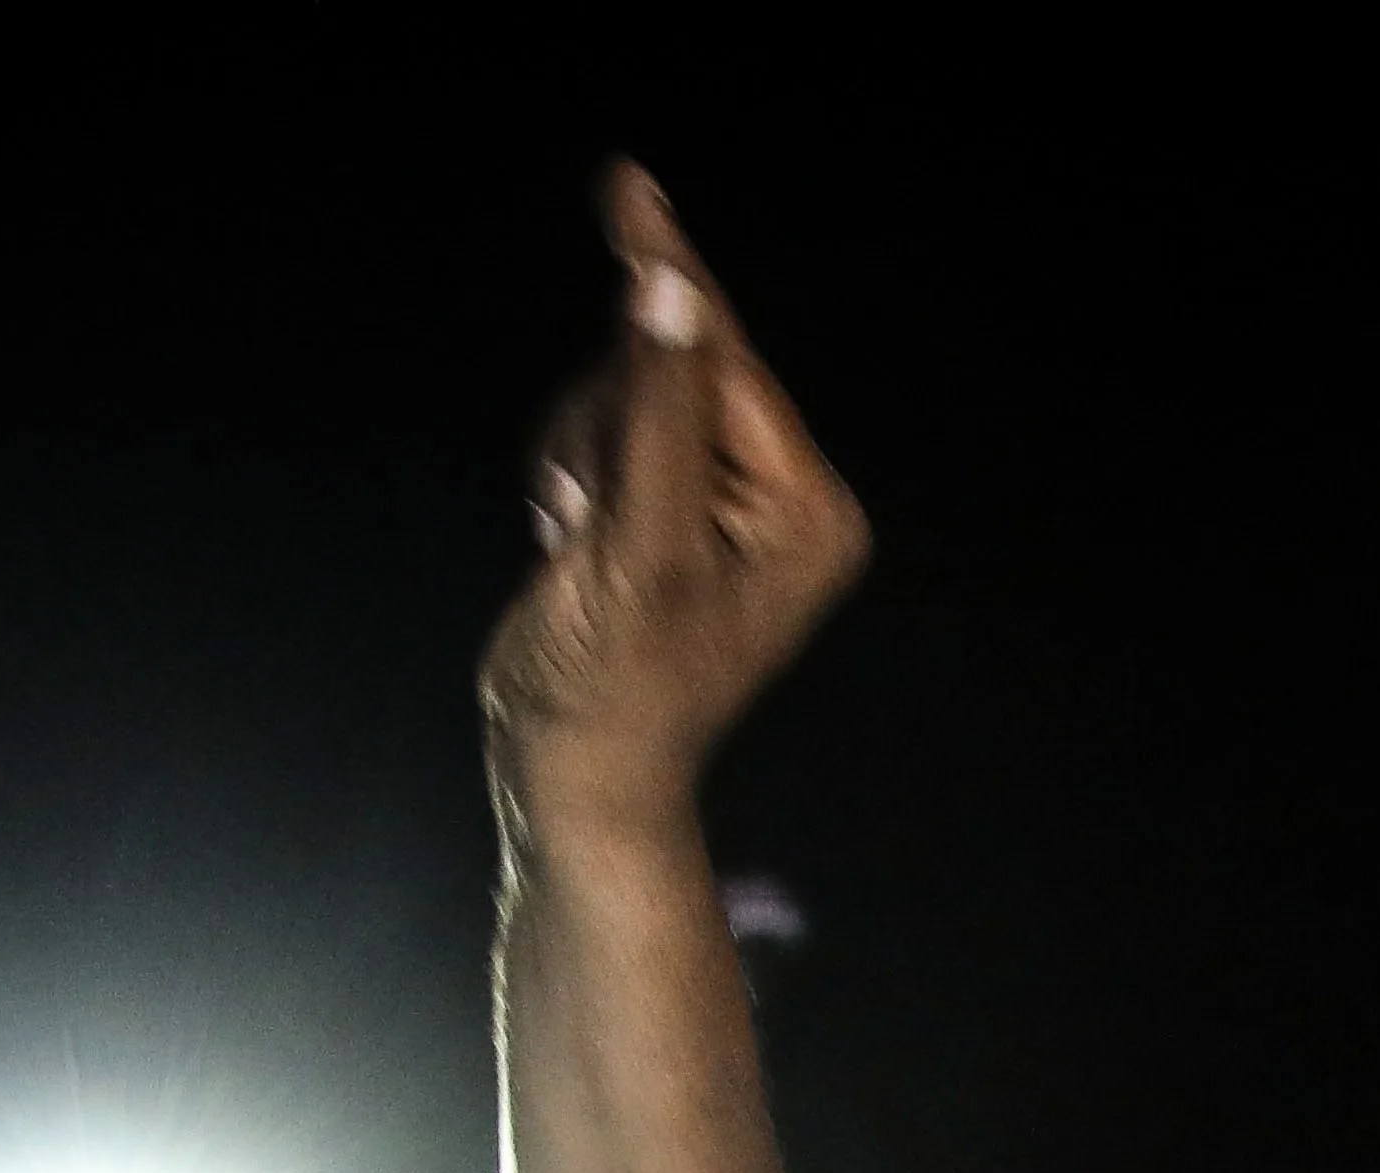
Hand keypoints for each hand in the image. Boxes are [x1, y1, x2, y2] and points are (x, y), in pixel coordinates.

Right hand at [479, 162, 866, 806]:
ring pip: (625, 396)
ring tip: (574, 540)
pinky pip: (606, 434)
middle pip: (672, 369)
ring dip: (579, 452)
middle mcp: (784, 499)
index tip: (627, 186)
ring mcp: (725, 505)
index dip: (666, 279)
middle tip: (581, 511)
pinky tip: (570, 542)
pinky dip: (571, 474)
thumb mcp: (639, 546)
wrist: (574, 779)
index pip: (725, 360)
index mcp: (808, 508)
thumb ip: (657, 415)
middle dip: (606, 420)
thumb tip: (669, 293)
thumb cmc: (614, 688)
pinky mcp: (670, 513)